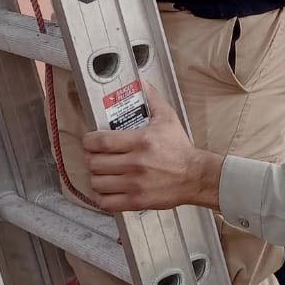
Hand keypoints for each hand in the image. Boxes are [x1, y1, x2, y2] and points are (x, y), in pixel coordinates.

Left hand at [83, 84, 224, 211]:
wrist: (195, 176)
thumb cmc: (180, 148)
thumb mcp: (168, 118)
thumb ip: (152, 99)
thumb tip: (142, 82)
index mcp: (140, 141)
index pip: (101, 141)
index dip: (88, 141)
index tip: (89, 141)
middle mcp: (135, 163)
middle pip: (94, 162)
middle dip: (90, 158)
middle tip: (94, 156)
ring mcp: (135, 184)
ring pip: (97, 182)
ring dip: (95, 177)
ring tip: (101, 172)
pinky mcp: (137, 201)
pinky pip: (106, 202)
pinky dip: (101, 197)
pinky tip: (106, 190)